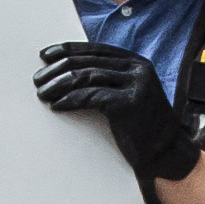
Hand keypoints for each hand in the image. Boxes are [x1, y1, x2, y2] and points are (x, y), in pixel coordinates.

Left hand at [34, 39, 201, 182]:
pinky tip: (57, 105)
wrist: (166, 154)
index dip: (68, 50)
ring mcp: (136, 85)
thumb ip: (108, 81)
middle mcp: (138, 69)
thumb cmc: (142, 127)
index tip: (45, 56)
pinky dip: (71, 100)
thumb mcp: (126, 95)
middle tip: (39, 80)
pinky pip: (92, 97)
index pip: (95, 50)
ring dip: (60, 84)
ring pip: (88, 77)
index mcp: (136, 62)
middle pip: (88, 61)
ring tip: (43, 93)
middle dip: (58, 69)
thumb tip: (71, 73)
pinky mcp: (130, 103)